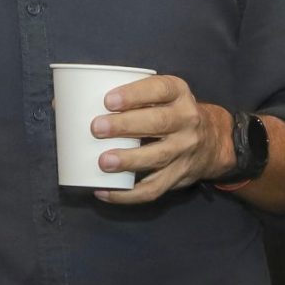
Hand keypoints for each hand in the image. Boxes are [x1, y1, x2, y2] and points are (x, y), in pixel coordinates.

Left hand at [91, 74, 233, 206]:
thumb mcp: (164, 96)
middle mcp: (187, 120)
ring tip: (103, 162)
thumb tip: (71, 102)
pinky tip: (104, 192)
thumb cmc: (173, 113)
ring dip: (129, 160)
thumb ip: (133, 96)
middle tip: (96, 128)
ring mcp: (185, 150)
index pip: (160, 89)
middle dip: (126, 126)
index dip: (134, 94)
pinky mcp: (178, 176)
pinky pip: (153, 189)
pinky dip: (127, 194)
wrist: (213, 141)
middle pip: (159, 123)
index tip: (108, 100)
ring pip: (157, 156)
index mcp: (179, 94)